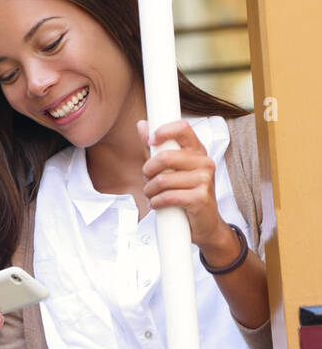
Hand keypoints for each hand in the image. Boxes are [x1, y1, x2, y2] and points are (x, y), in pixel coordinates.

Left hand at [137, 119, 233, 257]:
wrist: (205, 223)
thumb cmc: (185, 192)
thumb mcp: (170, 168)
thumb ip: (155, 147)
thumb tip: (142, 124)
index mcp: (197, 151)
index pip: (183, 128)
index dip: (164, 131)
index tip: (151, 140)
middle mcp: (205, 162)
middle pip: (165, 157)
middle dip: (148, 170)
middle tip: (147, 179)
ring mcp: (205, 180)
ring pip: (162, 180)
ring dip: (150, 190)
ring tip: (152, 194)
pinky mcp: (200, 198)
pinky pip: (168, 196)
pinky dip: (156, 202)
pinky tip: (157, 204)